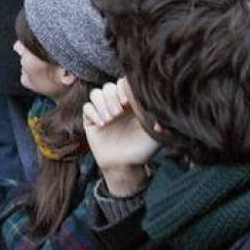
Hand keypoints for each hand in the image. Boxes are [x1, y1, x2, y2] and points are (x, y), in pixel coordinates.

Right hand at [82, 79, 159, 196]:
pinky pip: (86, 107)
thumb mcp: (154, 134)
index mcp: (131, 103)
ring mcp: (102, 111)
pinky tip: (102, 124)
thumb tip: (162, 106)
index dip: (123, 88)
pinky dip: (93, 113)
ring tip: (110, 119)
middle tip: (118, 114)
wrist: (124, 166)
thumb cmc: (141, 150)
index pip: (123, 84)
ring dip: (102, 104)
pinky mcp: (91, 120)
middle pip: (108, 87)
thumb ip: (159, 120)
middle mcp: (116, 104)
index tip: (127, 102)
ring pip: (96, 93)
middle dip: (112, 98)